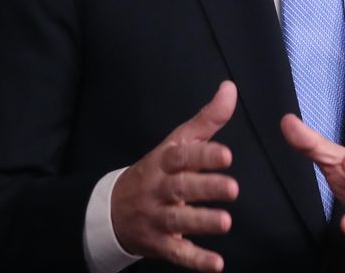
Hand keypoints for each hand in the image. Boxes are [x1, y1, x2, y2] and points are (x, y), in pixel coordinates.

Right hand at [110, 81, 238, 271]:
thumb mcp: (176, 143)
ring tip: (225, 222)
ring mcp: (156, 218)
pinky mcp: (158, 243)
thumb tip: (230, 88)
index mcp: (164, 162)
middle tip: (233, 189)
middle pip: (181, 187)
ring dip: (201, 222)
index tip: (226, 155)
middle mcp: (158, 189)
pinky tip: (216, 265)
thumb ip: (206, 119)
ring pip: (178, 220)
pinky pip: (176, 253)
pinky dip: (195, 260)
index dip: (203, 155)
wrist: (111, 210)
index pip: (181, 156)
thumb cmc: (156, 171)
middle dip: (206, 188)